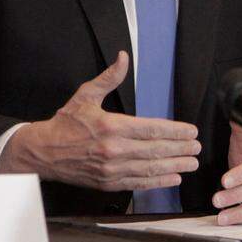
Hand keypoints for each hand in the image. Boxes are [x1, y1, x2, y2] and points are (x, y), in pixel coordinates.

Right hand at [0, 51, 199, 190]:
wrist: (44, 151)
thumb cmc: (65, 123)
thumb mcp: (85, 95)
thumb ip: (109, 78)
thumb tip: (123, 58)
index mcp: (111, 126)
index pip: (152, 129)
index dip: (175, 131)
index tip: (191, 131)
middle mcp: (114, 150)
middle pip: (156, 150)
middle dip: (180, 149)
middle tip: (197, 147)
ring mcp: (111, 169)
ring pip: (151, 169)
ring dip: (175, 166)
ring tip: (191, 163)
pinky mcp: (108, 183)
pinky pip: (139, 183)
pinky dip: (158, 182)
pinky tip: (172, 178)